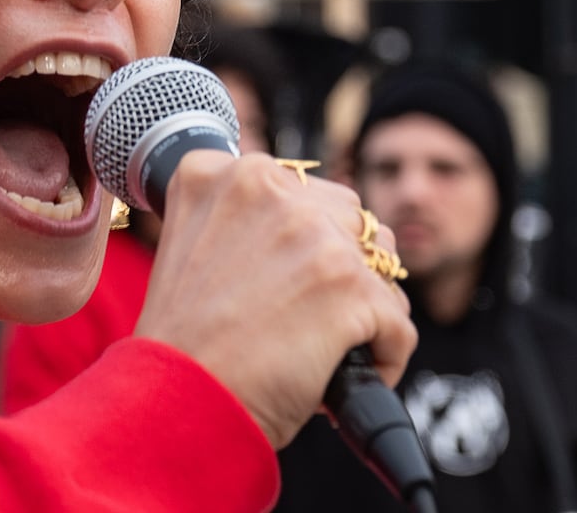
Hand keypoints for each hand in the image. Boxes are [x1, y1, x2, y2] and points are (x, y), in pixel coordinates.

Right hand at [132, 150, 414, 448]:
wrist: (177, 401)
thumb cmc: (184, 342)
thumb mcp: (193, 248)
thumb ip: (241, 220)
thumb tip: (309, 227)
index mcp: (222, 175)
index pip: (298, 188)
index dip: (299, 239)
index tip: (282, 277)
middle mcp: (268, 189)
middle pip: (348, 217)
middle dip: (341, 266)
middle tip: (305, 316)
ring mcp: (313, 234)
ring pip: (382, 265)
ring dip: (367, 306)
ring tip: (327, 345)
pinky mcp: (350, 284)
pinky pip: (398, 324)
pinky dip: (382, 358)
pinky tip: (338, 379)